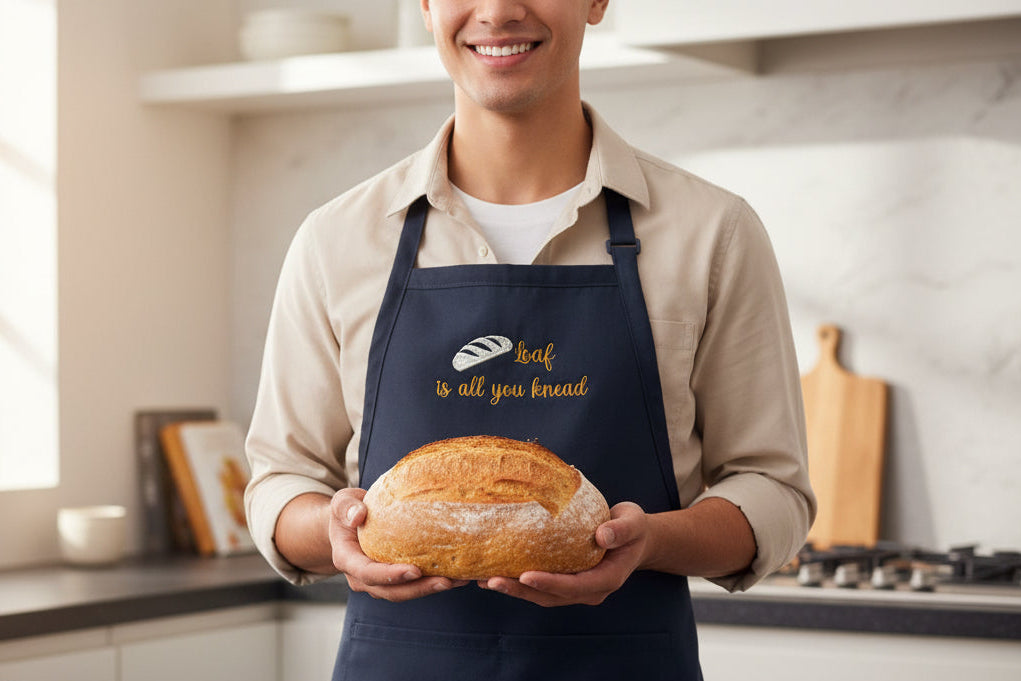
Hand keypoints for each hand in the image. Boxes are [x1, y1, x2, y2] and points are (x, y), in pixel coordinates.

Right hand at [329, 488, 468, 601]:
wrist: (349, 522)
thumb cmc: (347, 510)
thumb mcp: (342, 502)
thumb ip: (346, 507)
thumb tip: (358, 515)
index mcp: (347, 560)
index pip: (368, 573)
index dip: (390, 575)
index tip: (415, 570)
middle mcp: (361, 577)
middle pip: (391, 591)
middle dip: (419, 588)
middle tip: (446, 581)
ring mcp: (378, 582)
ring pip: (405, 592)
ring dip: (431, 589)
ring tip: (458, 580)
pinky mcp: (394, 579)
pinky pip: (412, 585)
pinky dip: (433, 582)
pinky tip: (456, 575)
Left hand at [479, 502, 648, 606]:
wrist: (633, 538)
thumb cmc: (633, 528)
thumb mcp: (633, 523)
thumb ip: (621, 529)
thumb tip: (603, 536)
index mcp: (607, 579)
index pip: (575, 585)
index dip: (550, 583)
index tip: (526, 575)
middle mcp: (589, 590)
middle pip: (551, 596)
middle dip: (521, 590)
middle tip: (491, 580)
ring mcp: (576, 589)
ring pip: (541, 595)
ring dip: (514, 589)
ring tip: (485, 579)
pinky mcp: (565, 582)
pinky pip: (539, 586)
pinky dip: (518, 582)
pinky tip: (495, 572)